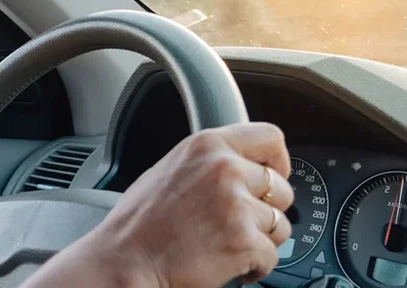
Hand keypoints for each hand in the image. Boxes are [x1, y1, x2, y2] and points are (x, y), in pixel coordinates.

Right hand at [22, 123, 292, 287]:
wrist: (124, 262)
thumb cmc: (138, 225)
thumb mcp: (170, 170)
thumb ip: (209, 163)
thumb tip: (243, 168)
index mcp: (206, 146)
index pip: (270, 138)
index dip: (278, 162)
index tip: (274, 177)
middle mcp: (224, 169)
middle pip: (281, 187)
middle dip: (267, 211)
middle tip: (240, 225)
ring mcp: (236, 205)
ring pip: (280, 225)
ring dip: (261, 241)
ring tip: (229, 246)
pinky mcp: (243, 240)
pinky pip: (272, 257)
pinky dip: (255, 268)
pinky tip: (228, 265)